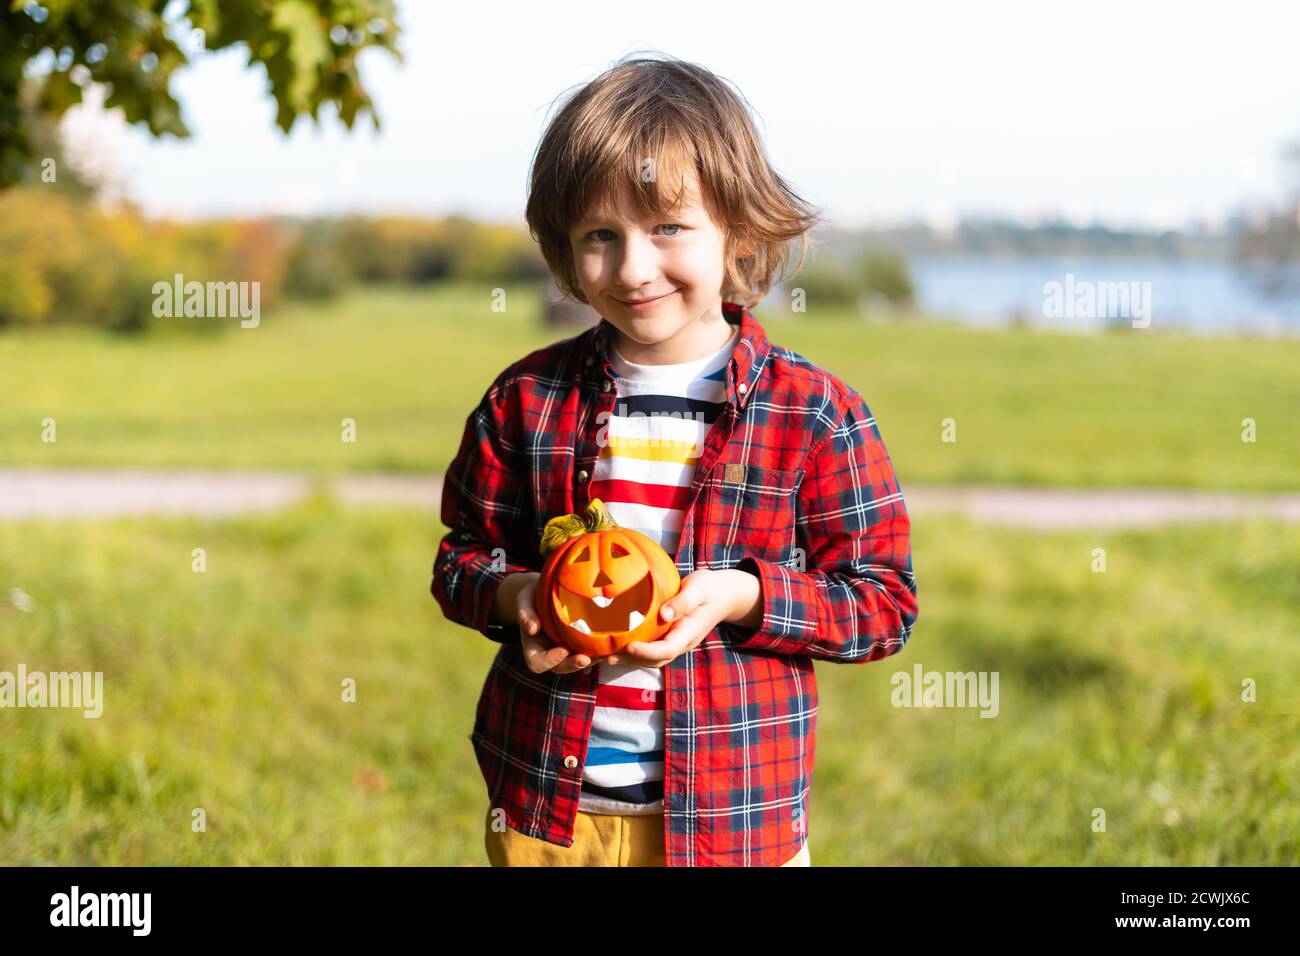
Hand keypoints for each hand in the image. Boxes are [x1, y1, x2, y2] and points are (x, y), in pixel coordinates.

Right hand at [507, 572, 603, 674]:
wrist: (546, 591)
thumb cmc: (532, 596)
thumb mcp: (525, 600)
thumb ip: (525, 614)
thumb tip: (533, 629)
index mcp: (534, 648)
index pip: (538, 664)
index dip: (549, 661)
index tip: (562, 650)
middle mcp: (551, 653)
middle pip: (561, 668)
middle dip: (573, 665)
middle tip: (585, 659)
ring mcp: (567, 650)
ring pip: (579, 663)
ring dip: (591, 661)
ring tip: (603, 654)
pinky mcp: (581, 644)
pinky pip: (591, 652)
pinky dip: (600, 651)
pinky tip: (610, 644)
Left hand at [608, 568, 760, 668]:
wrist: (721, 596)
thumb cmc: (710, 588)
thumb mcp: (700, 588)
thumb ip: (683, 602)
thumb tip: (663, 614)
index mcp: (689, 633)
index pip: (667, 649)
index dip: (647, 651)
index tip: (628, 646)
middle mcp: (680, 643)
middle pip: (655, 659)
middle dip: (631, 660)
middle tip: (607, 656)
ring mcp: (674, 642)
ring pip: (650, 658)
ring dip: (628, 659)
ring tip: (604, 656)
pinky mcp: (667, 637)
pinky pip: (649, 648)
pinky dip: (631, 650)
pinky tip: (613, 644)